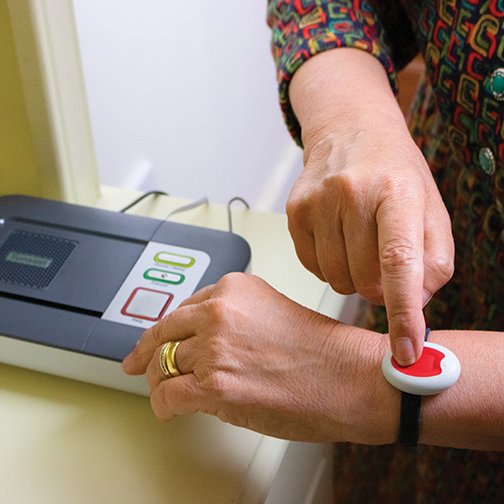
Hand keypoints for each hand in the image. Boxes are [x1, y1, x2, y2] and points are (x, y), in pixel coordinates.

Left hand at [122, 273, 395, 443]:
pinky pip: (166, 396)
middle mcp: (218, 312)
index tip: (152, 341)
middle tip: (138, 365)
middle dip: (148, 354)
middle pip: (163, 334)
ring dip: (161, 382)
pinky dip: (164, 406)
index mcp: (232, 289)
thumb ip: (230, 319)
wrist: (348, 376)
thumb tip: (200, 341)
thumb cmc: (320, 350)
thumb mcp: (268, 312)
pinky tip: (172, 409)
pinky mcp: (214, 386)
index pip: (182, 309)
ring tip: (168, 392)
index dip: (165, 331)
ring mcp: (214, 348)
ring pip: (161, 365)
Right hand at [288, 49, 453, 364]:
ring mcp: (317, 203)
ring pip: (337, 280)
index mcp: (396, 190)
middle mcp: (351, 193)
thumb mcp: (431, 208)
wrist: (350, 133)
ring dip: (354, 276)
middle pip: (365, 280)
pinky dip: (330, 265)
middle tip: (385, 260)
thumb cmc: (394, 173)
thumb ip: (434, 261)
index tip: (407, 351)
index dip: (403, 313)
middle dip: (380, 286)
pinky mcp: (294, 213)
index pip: (399, 262)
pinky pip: (313, 268)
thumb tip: (413, 305)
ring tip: (360, 243)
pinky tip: (338, 239)